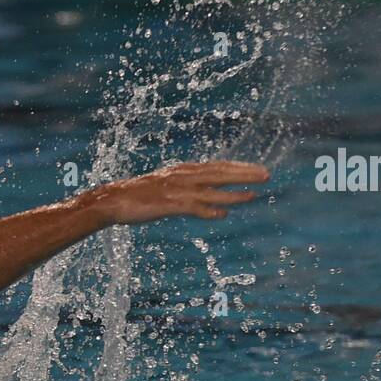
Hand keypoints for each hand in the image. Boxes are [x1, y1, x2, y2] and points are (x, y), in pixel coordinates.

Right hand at [89, 161, 267, 223]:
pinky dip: (209, 210)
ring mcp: (176, 190)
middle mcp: (183, 176)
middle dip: (244, 174)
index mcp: (182, 170)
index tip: (257, 169)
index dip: (238, 167)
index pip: (217, 166)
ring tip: (254, 194)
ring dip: (234, 192)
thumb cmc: (138, 196)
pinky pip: (193, 207)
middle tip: (267, 174)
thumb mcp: (166, 189)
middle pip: (219, 173)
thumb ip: (188, 194)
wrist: (113, 200)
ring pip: (211, 190)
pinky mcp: (168, 204)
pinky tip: (223, 214)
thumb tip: (212, 206)